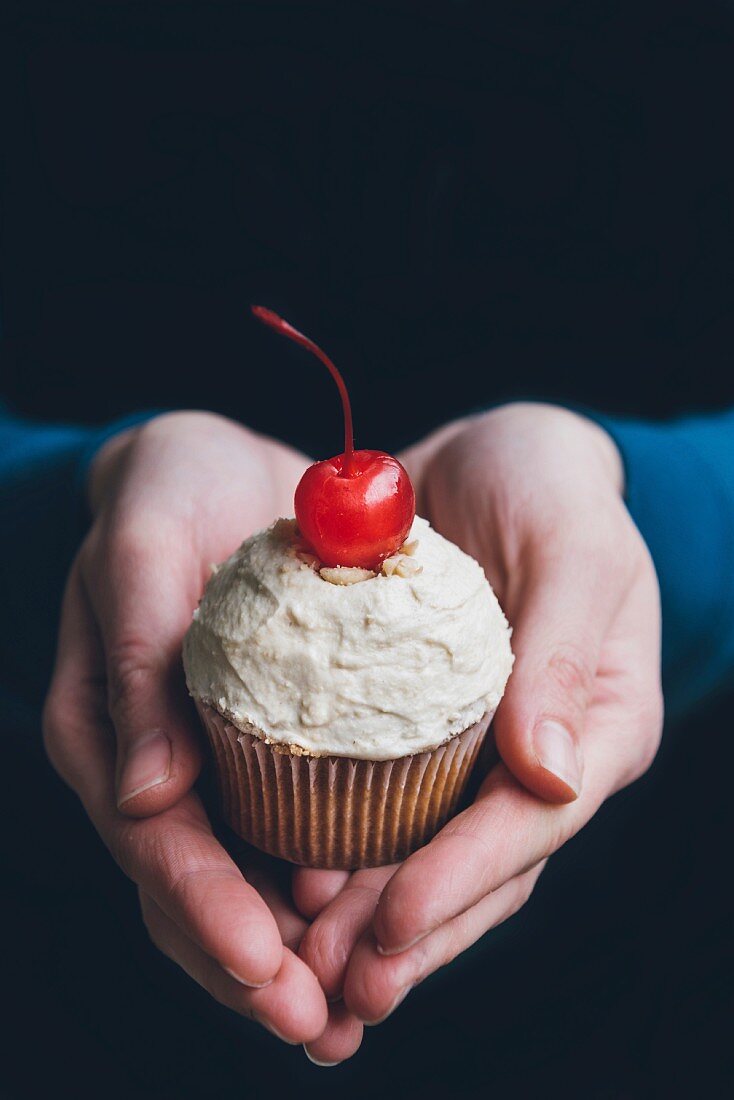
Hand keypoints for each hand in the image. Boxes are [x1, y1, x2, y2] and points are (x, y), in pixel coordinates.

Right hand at [43, 412, 330, 1043]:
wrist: (213, 469)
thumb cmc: (168, 490)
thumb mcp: (146, 546)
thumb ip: (135, 653)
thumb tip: (140, 795)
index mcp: (105, 727)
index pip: (154, 842)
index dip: (207, 911)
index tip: (268, 967)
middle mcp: (151, 765)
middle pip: (193, 891)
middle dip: (253, 969)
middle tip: (323, 1026)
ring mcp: (204, 767)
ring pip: (242, 885)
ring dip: (292, 958)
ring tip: (353, 1016)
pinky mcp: (260, 752)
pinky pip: (288, 837)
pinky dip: (324, 895)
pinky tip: (372, 933)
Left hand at [296, 403, 662, 1058]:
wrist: (491, 457)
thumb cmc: (549, 484)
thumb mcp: (573, 545)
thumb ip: (567, 650)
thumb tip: (549, 780)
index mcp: (601, 722)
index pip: (539, 823)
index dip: (467, 876)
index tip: (392, 919)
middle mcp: (544, 754)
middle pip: (484, 866)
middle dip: (413, 930)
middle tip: (338, 985)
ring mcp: (483, 749)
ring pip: (430, 852)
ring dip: (370, 914)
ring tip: (304, 961)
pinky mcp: (423, 730)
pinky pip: (385, 804)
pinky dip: (344, 849)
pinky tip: (288, 881)